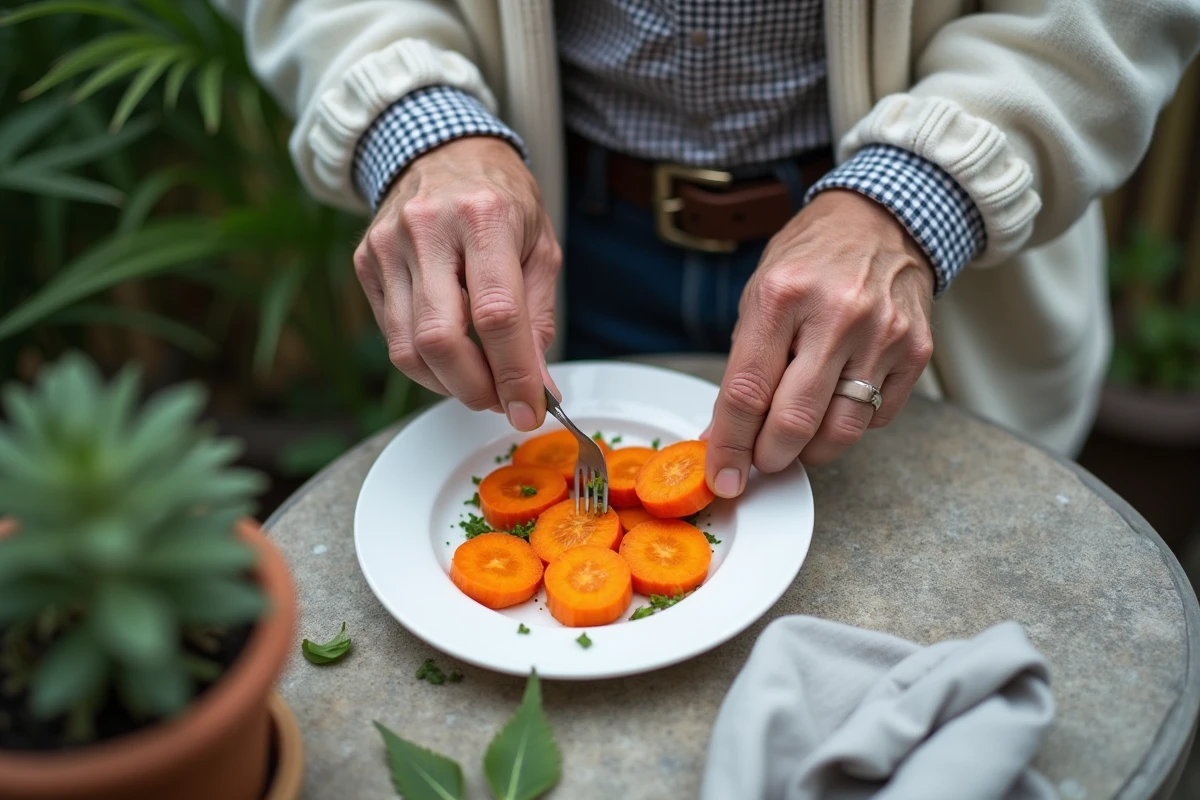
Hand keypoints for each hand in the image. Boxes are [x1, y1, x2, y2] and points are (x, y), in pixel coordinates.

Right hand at [353, 136, 561, 429]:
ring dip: (448, 384)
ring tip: (480, 383)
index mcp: (484, 217)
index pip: (496, 314)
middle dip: (474, 388)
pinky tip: (452, 357)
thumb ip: (539, 321)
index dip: (514, 374)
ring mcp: (388, 246)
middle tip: (501, 401)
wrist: (442, 150)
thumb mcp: (541, 248)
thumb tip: (537, 391)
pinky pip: (391, 336)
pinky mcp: (365, 262)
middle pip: (440, 338)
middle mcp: (428, 228)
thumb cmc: (502, 200)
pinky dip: (425, 364)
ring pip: (407, 348)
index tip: (529, 410)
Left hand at [704, 190, 934, 496]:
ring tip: (795, 441)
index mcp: (783, 296)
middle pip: (794, 421)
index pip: (747, 392)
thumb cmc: (812, 258)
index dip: (730, 445)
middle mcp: (836, 315)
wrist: (881, 220)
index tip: (723, 474)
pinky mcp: (915, 351)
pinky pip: (876, 417)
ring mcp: (882, 334)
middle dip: (769, 457)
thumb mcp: (759, 293)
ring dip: (809, 452)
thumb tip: (722, 435)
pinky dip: (848, 426)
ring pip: (840, 431)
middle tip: (759, 459)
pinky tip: (835, 405)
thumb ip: (743, 366)